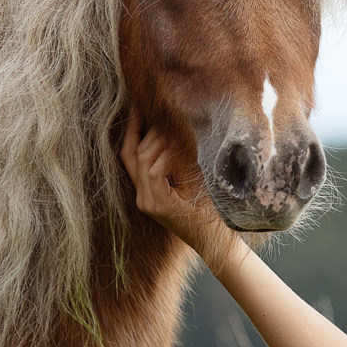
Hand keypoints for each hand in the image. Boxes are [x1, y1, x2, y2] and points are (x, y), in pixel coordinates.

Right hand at [119, 109, 238, 270]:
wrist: (217, 240)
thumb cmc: (208, 209)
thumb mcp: (190, 178)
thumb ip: (178, 160)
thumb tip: (175, 128)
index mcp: (147, 190)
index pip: (129, 154)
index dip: (132, 129)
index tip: (138, 106)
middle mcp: (142, 197)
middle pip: (132, 153)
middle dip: (146, 129)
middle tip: (161, 114)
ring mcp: (148, 202)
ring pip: (142, 159)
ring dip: (159, 141)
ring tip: (175, 131)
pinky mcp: (159, 206)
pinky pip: (153, 172)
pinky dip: (165, 158)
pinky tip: (178, 151)